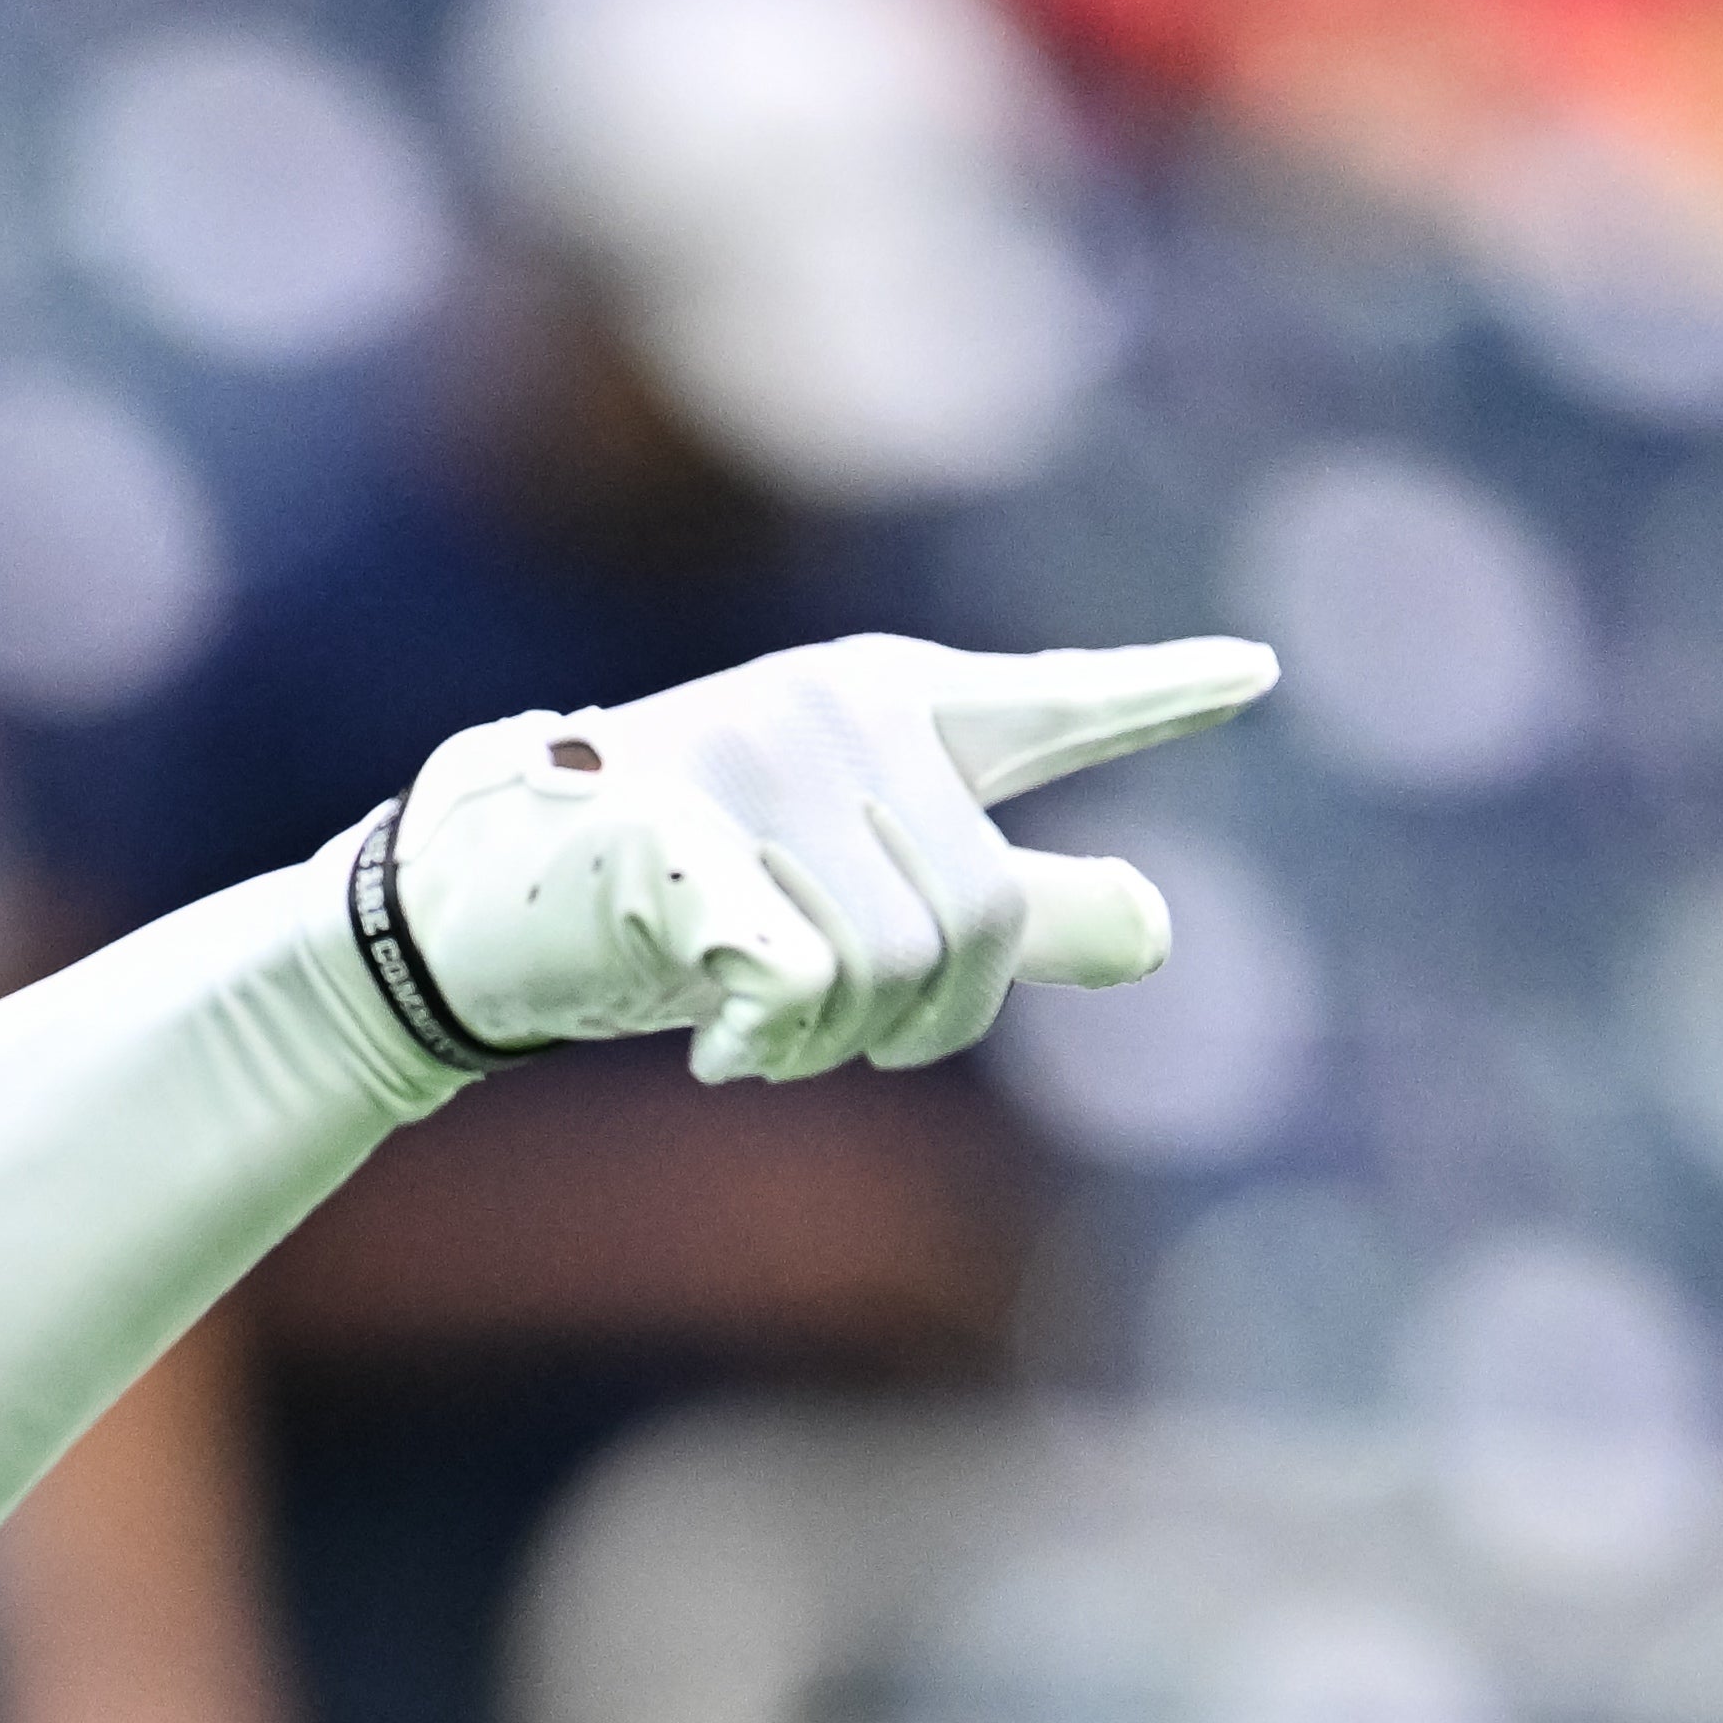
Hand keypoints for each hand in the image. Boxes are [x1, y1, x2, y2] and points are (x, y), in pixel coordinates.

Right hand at [379, 632, 1275, 1082]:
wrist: (468, 908)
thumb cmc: (662, 902)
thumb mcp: (850, 904)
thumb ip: (1008, 915)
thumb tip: (1164, 930)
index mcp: (886, 707)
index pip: (1044, 708)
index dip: (1153, 697)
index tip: (1254, 677)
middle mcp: (831, 710)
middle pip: (979, 922)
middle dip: (914, 1024)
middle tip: (813, 1038)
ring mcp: (745, 761)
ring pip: (889, 966)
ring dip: (826, 1045)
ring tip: (753, 1032)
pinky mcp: (665, 833)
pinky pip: (795, 973)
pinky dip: (768, 1037)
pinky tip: (725, 1045)